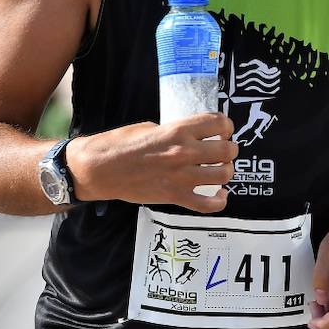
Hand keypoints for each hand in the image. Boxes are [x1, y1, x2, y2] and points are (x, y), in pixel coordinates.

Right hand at [69, 113, 235, 212]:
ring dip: (226, 171)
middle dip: (230, 149)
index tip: (224, 129)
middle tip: (225, 150)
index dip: (226, 126)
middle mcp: (183, 153)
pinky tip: (219, 194)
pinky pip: (208, 204)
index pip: (218, 123)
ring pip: (223, 175)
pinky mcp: (174, 197)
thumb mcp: (149, 127)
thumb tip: (189, 136)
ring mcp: (180, 177)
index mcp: (177, 130)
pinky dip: (219, 200)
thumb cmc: (119, 144)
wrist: (99, 170)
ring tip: (221, 169)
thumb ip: (173, 132)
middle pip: (226, 150)